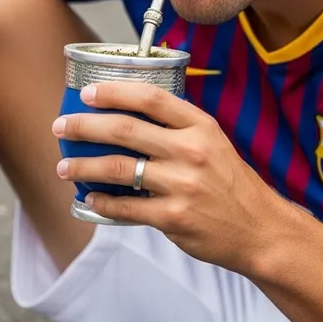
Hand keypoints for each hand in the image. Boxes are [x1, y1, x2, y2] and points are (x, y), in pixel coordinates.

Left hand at [53, 81, 282, 271]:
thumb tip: (129, 115)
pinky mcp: (174, 217)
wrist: (261, 229)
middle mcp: (191, 151)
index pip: (151, 97)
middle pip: (125, 129)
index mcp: (201, 126)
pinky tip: (89, 198)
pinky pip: (125, 207)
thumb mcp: (214, 142)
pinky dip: (101, 202)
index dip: (115, 91)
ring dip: (83, 165)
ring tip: (63, 165)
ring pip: (117, 168)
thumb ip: (179, 128)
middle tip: (61, 126)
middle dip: (84, 125)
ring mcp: (182, 185)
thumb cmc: (232, 183)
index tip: (88, 92)